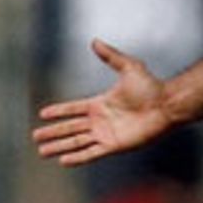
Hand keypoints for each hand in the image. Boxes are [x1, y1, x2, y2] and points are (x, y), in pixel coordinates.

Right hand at [33, 39, 172, 165]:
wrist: (167, 105)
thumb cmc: (151, 87)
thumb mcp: (129, 67)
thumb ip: (111, 56)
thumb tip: (95, 41)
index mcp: (101, 104)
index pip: (73, 109)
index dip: (58, 112)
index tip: (43, 115)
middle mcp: (101, 120)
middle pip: (71, 128)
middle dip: (53, 132)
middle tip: (35, 136)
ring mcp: (107, 134)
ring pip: (77, 142)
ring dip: (60, 146)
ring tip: (42, 151)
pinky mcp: (115, 146)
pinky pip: (92, 153)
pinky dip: (77, 157)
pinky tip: (63, 161)